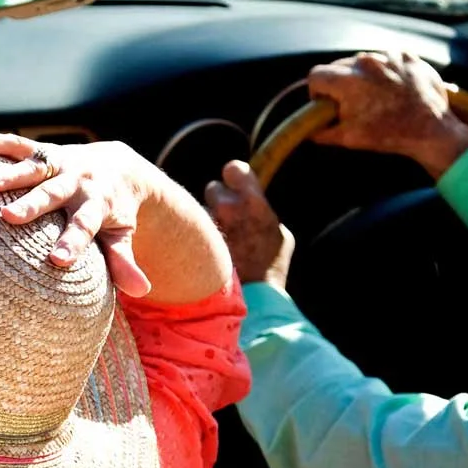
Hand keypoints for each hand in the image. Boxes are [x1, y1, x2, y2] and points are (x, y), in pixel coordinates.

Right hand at [0, 134, 232, 304]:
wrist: (119, 166)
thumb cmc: (115, 212)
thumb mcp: (123, 236)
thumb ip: (124, 261)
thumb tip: (142, 291)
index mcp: (98, 205)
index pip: (85, 226)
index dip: (73, 242)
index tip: (57, 260)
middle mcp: (78, 181)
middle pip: (54, 194)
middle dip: (32, 205)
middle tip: (9, 217)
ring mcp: (61, 163)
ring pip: (34, 167)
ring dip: (10, 173)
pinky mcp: (45, 151)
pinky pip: (19, 145)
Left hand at [204, 161, 292, 291]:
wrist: (254, 299)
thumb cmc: (271, 267)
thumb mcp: (278, 235)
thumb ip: (261, 212)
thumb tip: (252, 202)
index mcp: (254, 202)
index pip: (235, 169)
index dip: (234, 176)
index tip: (233, 184)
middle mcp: (229, 208)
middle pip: (213, 189)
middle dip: (218, 201)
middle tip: (227, 220)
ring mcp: (210, 225)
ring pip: (200, 211)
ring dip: (206, 221)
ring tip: (219, 241)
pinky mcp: (194, 242)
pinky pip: (189, 233)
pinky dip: (193, 239)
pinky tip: (203, 253)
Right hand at [307, 51, 467, 178]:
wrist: (430, 129)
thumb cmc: (388, 134)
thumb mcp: (349, 138)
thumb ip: (322, 132)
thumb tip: (310, 130)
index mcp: (348, 81)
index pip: (316, 75)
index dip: (317, 91)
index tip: (327, 102)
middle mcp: (366, 62)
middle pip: (338, 66)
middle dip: (340, 83)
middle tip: (352, 102)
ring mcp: (388, 56)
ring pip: (363, 61)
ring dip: (363, 75)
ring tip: (377, 95)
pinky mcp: (406, 55)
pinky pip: (387, 58)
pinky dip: (386, 70)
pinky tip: (394, 88)